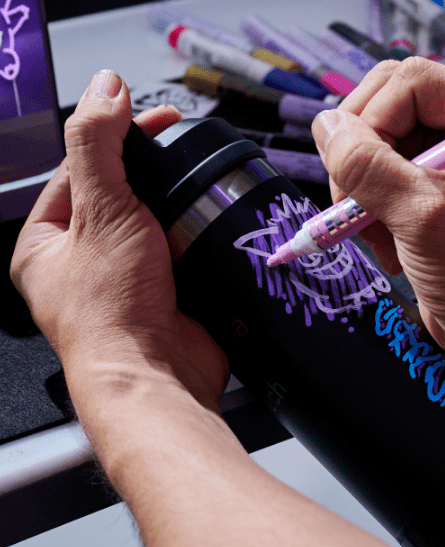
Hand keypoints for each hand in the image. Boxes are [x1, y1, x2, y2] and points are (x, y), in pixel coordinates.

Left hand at [10, 70, 228, 409]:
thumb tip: (104, 89)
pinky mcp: (167, 297)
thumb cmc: (112, 312)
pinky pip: (186, 253)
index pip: (78, 171)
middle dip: (152, 175)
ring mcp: (128, 283)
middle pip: (120, 197)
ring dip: (181, 207)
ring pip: (158, 225)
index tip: (153, 118)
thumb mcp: (100, 212)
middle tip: (181, 153)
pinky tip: (214, 225)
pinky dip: (201, 237)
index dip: (114, 139)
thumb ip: (98, 147)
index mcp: (47, 244)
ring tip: (202, 188)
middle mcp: (84, 264)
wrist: (157, 375)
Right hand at [313, 59, 444, 411]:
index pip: (413, 82)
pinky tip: (390, 250)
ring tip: (380, 240)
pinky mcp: (437, 194)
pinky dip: (372, 213)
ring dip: (364, 193)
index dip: (373, 120)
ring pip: (379, 145)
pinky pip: (383, 180)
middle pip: (390, 106)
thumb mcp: (428, 221)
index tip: (355, 174)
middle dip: (363, 158)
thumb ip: (371, 168)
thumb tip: (324, 125)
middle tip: (357, 207)